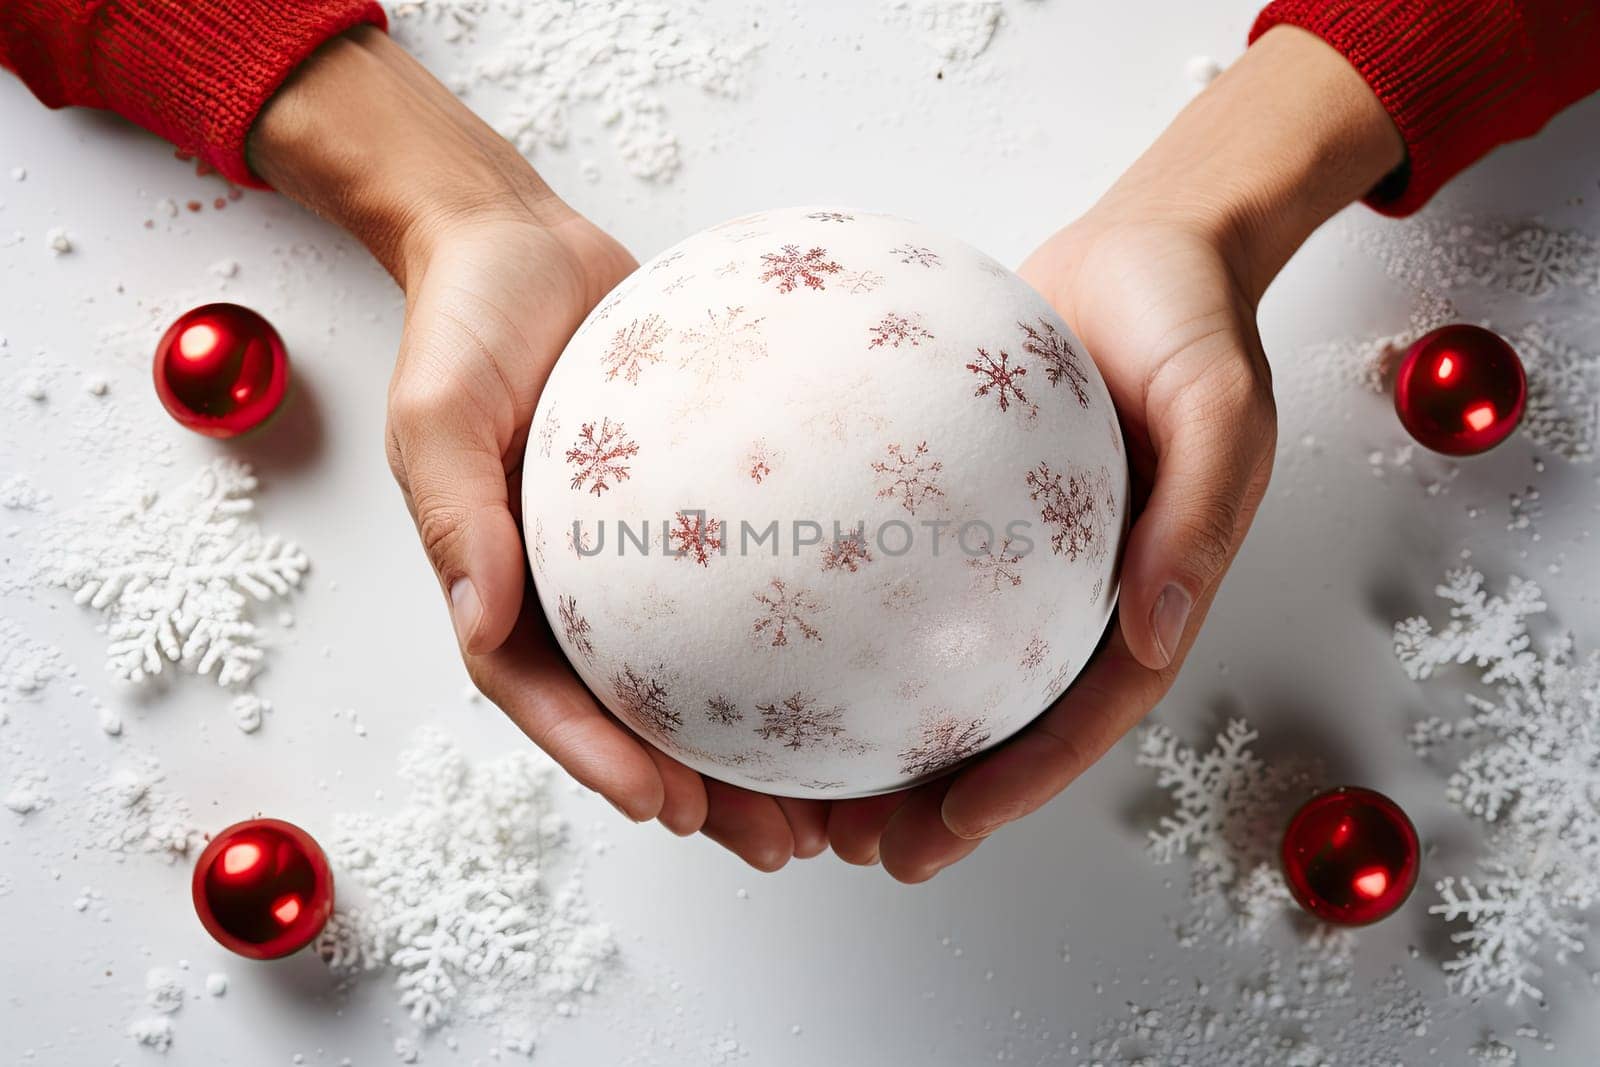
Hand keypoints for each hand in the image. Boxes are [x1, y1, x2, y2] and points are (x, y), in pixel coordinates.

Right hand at [250, 27, 828, 868]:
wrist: (517, 248)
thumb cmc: (463, 326)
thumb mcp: (437, 411)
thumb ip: (455, 512)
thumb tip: (484, 617)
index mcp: (502, 585)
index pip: (545, 699)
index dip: (602, 763)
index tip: (667, 808)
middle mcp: (570, 590)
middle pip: (637, 717)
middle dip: (704, 793)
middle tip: (780, 844)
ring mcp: (633, 560)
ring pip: (699, 673)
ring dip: (757, 747)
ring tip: (835, 801)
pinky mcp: (689, 515)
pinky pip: (743, 583)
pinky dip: (789, 639)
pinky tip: (859, 664)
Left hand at [827, 26, 1404, 880]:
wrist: (1147, 252)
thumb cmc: (1193, 325)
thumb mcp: (1221, 406)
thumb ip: (1198, 516)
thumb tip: (1156, 630)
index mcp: (1146, 595)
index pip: (1082, 718)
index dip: (1017, 786)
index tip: (943, 832)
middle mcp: (1080, 594)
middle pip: (1004, 722)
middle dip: (933, 801)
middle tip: (853, 846)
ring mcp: (1024, 560)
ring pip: (951, 671)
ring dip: (886, 741)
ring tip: (804, 791)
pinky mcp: (970, 511)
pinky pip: (912, 579)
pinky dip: (861, 625)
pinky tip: (789, 646)